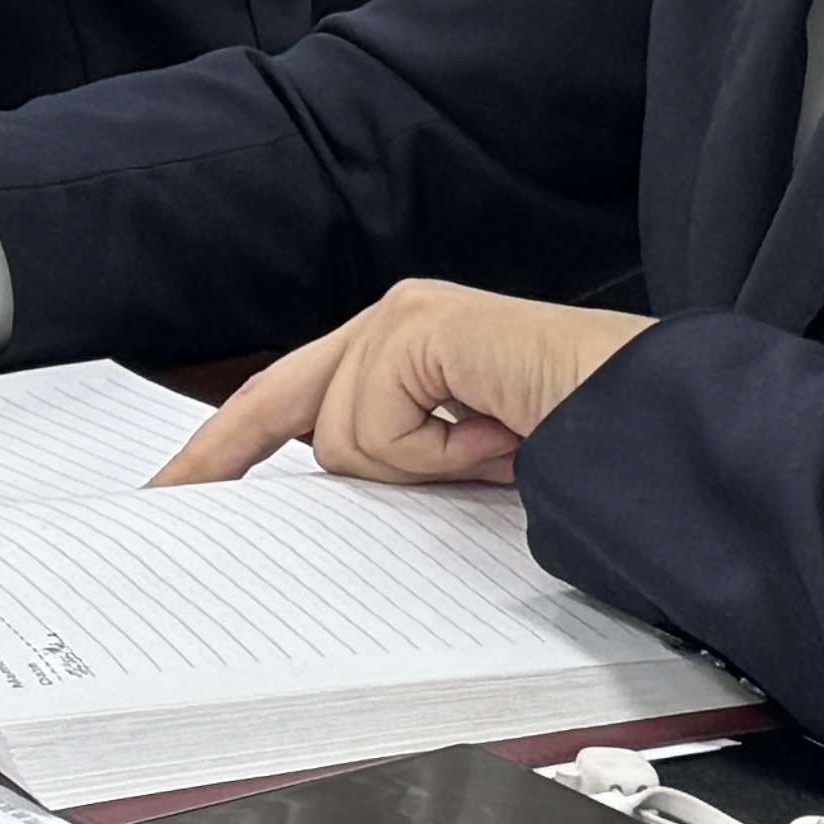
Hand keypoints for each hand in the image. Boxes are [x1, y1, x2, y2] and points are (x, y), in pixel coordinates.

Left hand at [155, 280, 654, 487]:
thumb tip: (331, 505)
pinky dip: (443, 458)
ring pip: (343, 439)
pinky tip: (500, 438)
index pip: (284, 400)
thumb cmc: (578, 444)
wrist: (652, 419)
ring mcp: (403, 318)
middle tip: (195, 493)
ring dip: (422, 471)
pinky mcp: (421, 328)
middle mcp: (389, 323)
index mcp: (396, 353)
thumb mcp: (460, 469)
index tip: (171, 491)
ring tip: (494, 454)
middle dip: (232, 456)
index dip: (224, 447)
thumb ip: (398, 469)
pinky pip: (383, 434)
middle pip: (281, 404)